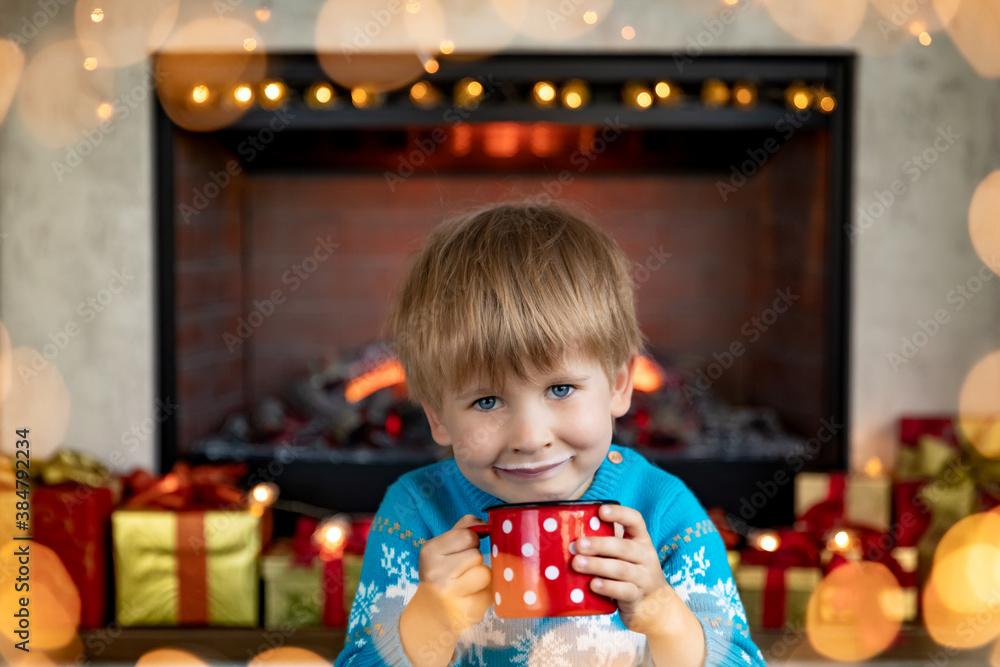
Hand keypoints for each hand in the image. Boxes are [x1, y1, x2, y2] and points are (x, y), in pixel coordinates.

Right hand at [411, 514, 492, 633]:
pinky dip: (484, 595)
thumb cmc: (441, 573)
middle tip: (462, 571)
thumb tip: (489, 522)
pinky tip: (470, 598)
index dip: (471, 542)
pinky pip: (490, 594)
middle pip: (477, 555)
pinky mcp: (467, 611)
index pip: (467, 536)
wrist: (429, 614)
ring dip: (482, 578)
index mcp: (430, 551)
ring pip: (486, 574)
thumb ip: (464, 528)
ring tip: (468, 584)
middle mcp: (436, 573)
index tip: (462, 551)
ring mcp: (451, 594)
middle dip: (475, 561)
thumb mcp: (442, 547)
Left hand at [571, 504, 683, 636]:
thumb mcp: (624, 554)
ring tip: (576, 564)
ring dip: (597, 565)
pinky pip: (623, 591)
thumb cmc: (629, 571)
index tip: (601, 511)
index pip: (635, 520)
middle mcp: (645, 556)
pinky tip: (593, 584)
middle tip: (578, 544)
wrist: (654, 606)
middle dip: (599, 544)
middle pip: (623, 547)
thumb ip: (606, 541)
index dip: (619, 513)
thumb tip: (571, 527)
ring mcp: (644, 577)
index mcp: (640, 540)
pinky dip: (608, 587)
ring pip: (621, 569)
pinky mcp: (637, 597)